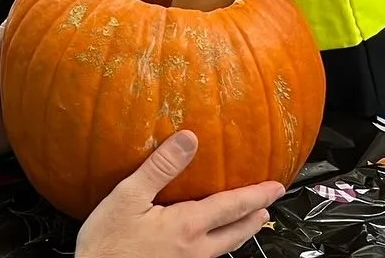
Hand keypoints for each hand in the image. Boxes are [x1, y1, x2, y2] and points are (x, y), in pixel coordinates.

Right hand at [76, 132, 283, 257]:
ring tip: (250, 222)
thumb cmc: (108, 241)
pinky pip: (209, 256)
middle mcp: (195, 250)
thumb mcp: (129, 196)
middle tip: (269, 206)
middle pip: (236, 232)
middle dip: (255, 217)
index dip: (256, 195)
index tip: (276, 187)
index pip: (232, 207)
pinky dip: (221, 243)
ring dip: (241, 232)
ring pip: (225, 248)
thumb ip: (160, 167)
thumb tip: (189, 138)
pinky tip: (211, 240)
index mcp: (188, 226)